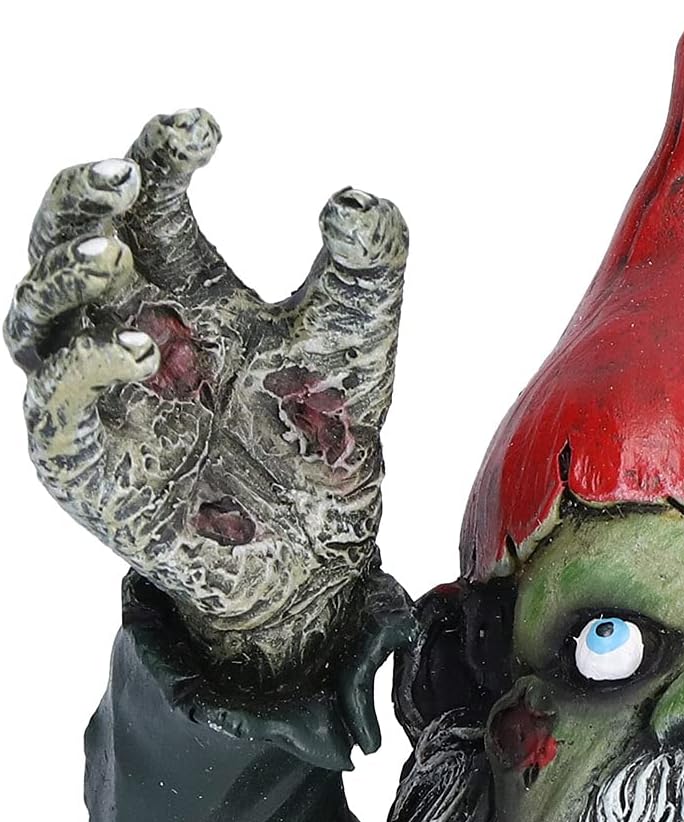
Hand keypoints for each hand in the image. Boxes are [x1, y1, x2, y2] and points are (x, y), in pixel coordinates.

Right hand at [7, 110, 406, 674]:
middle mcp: (130, 328)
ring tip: (114, 256)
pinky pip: (58, 398)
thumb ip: (365, 267)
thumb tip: (358, 197)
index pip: (148, 198)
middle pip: (68, 239)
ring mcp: (97, 393)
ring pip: (38, 312)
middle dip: (82, 199)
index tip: (203, 128)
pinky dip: (89, 363)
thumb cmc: (323, 440)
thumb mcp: (354, 342)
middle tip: (127, 175)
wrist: (318, 549)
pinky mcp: (83, 457)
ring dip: (65, 274)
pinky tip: (145, 346)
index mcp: (186, 286)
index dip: (159, 151)